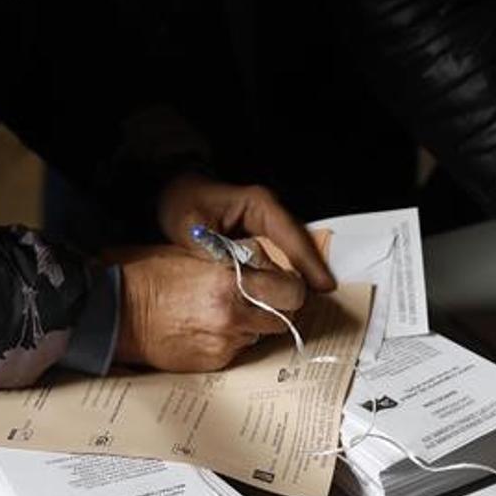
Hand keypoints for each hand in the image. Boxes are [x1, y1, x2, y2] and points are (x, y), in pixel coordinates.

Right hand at [113, 245, 306, 371]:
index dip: (291, 287)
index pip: (291, 292)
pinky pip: (239, 350)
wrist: (115, 311)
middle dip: (279, 307)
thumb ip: (237, 262)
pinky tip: (209, 326)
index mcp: (231, 283)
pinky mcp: (213, 362)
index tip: (285, 283)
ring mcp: (224, 344)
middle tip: (265, 297)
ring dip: (255, 323)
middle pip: (285, 318)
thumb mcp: (198, 254)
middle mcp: (233, 317)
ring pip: (262, 335)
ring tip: (228, 310)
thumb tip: (266, 266)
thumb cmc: (149, 276)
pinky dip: (233, 339)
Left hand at [157, 173, 335, 291]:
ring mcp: (267, 224)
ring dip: (301, 274)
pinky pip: (280, 255)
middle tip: (323, 299)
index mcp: (259, 204)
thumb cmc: (181, 204)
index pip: (292, 235)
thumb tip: (237, 277)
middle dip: (311, 271)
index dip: (309, 262)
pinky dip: (285, 274)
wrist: (172, 194)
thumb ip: (214, 252)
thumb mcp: (191, 226)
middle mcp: (269, 212)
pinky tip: (287, 294)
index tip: (323, 285)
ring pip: (293, 251)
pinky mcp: (260, 236)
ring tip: (308, 301)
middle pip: (300, 244)